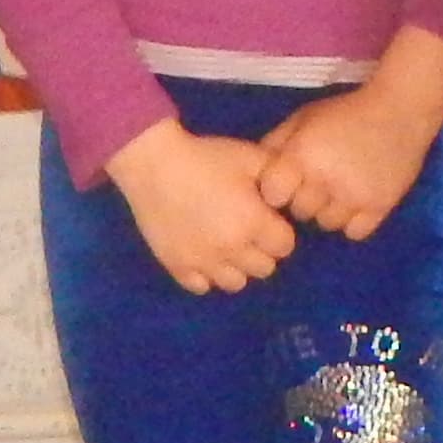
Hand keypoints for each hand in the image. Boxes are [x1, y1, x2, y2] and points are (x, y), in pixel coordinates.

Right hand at [105, 123, 298, 294]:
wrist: (152, 162)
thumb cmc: (205, 156)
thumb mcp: (252, 156)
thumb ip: (280, 178)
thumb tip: (289, 201)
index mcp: (253, 222)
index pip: (285, 246)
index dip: (279, 232)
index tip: (268, 220)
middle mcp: (231, 249)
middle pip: (265, 269)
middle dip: (262, 251)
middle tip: (248, 231)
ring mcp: (202, 261)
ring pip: (235, 283)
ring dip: (236, 267)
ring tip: (227, 246)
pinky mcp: (176, 265)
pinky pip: (201, 286)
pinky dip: (206, 275)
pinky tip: (204, 254)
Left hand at [256, 73, 442, 237]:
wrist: (401, 109)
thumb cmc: (346, 111)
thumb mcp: (304, 117)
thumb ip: (276, 143)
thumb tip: (255, 174)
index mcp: (302, 155)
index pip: (273, 196)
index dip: (278, 191)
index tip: (288, 183)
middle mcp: (325, 179)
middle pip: (301, 212)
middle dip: (306, 199)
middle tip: (321, 182)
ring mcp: (354, 196)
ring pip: (327, 224)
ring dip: (330, 211)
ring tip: (341, 191)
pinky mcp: (380, 206)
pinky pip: (355, 232)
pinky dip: (354, 222)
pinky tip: (357, 203)